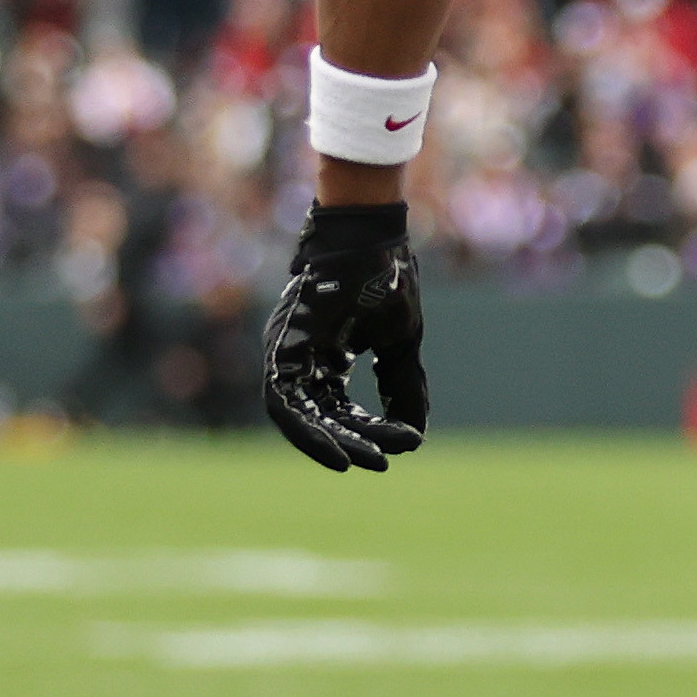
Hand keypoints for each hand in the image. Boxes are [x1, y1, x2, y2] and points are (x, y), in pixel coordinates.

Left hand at [265, 202, 429, 471]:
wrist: (372, 233)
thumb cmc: (385, 275)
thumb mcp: (401, 340)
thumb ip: (402, 386)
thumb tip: (414, 437)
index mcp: (327, 352)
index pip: (342, 406)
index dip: (371, 429)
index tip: (405, 443)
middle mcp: (302, 354)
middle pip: (319, 414)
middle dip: (350, 442)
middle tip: (379, 463)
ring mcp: (287, 349)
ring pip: (297, 414)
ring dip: (327, 442)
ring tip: (359, 461)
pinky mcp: (282, 344)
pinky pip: (283, 401)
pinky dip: (305, 430)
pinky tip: (335, 448)